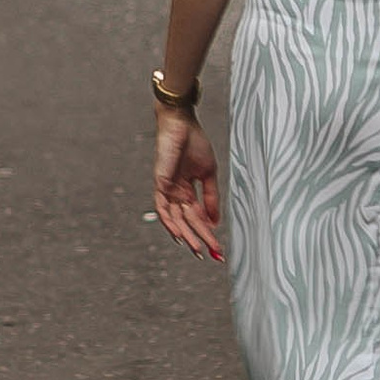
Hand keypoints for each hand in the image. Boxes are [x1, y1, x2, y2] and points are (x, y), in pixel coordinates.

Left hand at [154, 105, 223, 260]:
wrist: (182, 124)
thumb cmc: (195, 143)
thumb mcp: (209, 174)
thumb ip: (211, 198)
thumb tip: (215, 222)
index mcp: (188, 191)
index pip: (198, 217)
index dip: (208, 233)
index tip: (218, 248)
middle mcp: (176, 193)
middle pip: (188, 222)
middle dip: (200, 239)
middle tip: (211, 255)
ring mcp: (167, 190)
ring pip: (175, 220)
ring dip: (187, 236)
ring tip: (198, 250)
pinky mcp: (160, 184)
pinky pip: (162, 208)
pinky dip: (169, 223)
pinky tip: (179, 235)